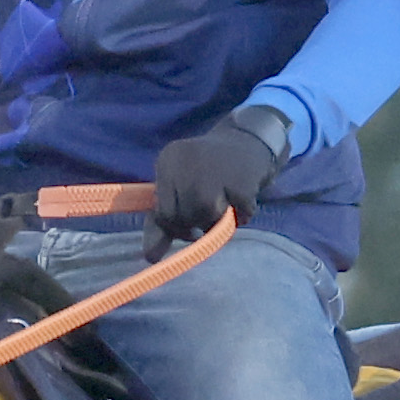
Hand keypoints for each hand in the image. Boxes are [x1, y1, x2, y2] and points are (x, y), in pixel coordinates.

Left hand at [150, 111, 281, 245]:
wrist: (249, 142)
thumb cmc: (208, 171)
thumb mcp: (180, 188)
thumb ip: (163, 222)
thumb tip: (151, 256)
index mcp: (168, 160)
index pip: (162, 213)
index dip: (174, 226)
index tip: (187, 222)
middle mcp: (187, 162)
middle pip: (182, 217)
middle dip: (195, 224)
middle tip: (209, 211)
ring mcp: (215, 170)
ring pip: (206, 218)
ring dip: (216, 222)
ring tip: (225, 204)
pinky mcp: (240, 181)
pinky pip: (235, 217)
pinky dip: (240, 216)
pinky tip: (241, 199)